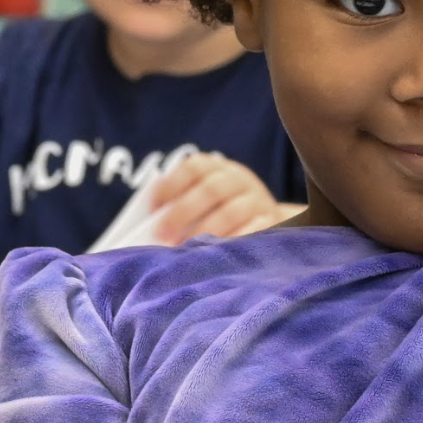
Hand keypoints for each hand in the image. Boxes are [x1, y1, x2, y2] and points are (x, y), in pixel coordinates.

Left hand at [148, 153, 283, 244]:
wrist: (263, 222)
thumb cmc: (217, 213)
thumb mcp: (201, 200)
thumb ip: (179, 204)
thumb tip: (150, 221)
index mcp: (216, 168)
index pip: (193, 168)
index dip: (171, 185)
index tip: (153, 208)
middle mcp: (238, 179)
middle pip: (210, 189)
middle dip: (182, 213)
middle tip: (162, 235)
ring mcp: (257, 199)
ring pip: (231, 212)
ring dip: (205, 232)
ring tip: (187, 249)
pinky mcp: (271, 221)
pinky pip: (254, 231)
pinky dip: (233, 242)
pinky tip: (217, 254)